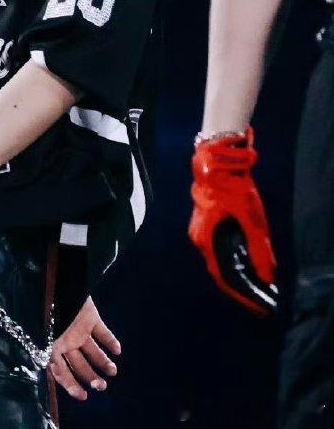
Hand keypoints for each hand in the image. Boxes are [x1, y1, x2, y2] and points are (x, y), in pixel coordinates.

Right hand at [48, 296, 120, 400]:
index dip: (72, 385)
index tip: (84, 396)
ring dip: (103, 362)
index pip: (62, 371)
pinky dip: (110, 341)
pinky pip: (102, 331)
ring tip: (113, 371)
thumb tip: (55, 375)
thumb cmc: (48, 313)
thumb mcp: (46, 338)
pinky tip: (117, 350)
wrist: (57, 283)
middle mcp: (66, 340)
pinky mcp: (90, 316)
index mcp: (52, 347)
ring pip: (92, 350)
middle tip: (102, 386)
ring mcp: (78, 328)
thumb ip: (51, 357)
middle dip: (91, 377)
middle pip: (80, 364)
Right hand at [189, 126, 277, 316]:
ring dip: (241, 272)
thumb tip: (268, 277)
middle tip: (265, 297)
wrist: (215, 160)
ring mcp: (201, 230)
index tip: (261, 307)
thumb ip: (259, 250)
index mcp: (206, 240)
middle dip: (245, 286)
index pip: (224, 278)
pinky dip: (236, 257)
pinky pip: (220, 247)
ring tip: (261, 282)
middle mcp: (199, 239)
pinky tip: (250, 259)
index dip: (244, 296)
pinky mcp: (206, 222)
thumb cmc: (232, 188)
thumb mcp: (251, 220)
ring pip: (221, 258)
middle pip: (222, 270)